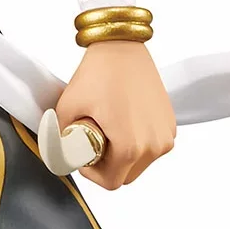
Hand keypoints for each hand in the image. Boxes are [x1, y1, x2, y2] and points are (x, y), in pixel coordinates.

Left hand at [51, 40, 174, 190]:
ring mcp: (166, 134)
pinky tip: (122, 120)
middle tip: (93, 140)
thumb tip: (59, 159)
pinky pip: (151, 146)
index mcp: (131, 147)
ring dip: (123, 154)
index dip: (92, 173)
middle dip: (107, 165)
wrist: (121, 46)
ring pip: (140, 163)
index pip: (110, 182)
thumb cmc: (96, 74)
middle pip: (126, 175)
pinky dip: (137, 141)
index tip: (83, 154)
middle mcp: (154, 145)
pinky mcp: (170, 123)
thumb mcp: (66, 110)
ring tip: (108, 128)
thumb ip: (60, 142)